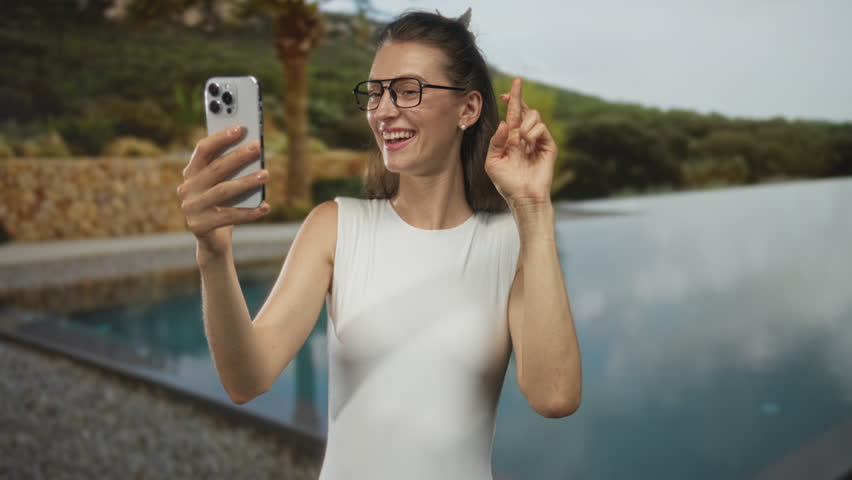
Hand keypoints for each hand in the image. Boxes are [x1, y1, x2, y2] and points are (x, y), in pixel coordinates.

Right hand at [176, 125, 268, 255]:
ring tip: (266, 174)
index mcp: (191, 172)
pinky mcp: (199, 226)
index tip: (240, 128)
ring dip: (246, 181)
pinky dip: (249, 212)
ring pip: (223, 191)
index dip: (220, 137)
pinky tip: (266, 207)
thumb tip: (253, 149)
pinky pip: (228, 217)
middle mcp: (186, 188)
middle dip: (238, 156)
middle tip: (258, 147)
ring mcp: (191, 208)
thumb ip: (231, 168)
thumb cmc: (223, 205)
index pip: (202, 149)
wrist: (213, 240)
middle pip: (215, 168)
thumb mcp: (224, 183)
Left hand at [485, 77, 556, 207]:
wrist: (523, 196)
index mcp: (512, 139)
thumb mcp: (493, 161)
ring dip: (525, 124)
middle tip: (515, 86)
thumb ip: (496, 141)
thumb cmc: (506, 182)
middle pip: (525, 109)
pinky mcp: (549, 145)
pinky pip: (541, 127)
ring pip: (534, 115)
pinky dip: (533, 132)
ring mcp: (538, 140)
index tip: (504, 93)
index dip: (511, 101)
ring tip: (521, 141)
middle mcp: (525, 137)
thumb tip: (504, 123)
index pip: (513, 115)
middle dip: (519, 97)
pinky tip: (528, 143)